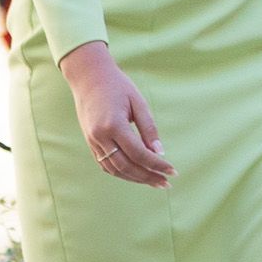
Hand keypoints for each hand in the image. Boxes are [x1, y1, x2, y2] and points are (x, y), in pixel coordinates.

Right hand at [59, 40, 169, 186]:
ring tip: (154, 181)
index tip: (172, 171)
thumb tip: (160, 153)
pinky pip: (106, 164)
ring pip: (115, 169)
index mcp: (113, 125)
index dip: (157, 165)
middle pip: (127, 166)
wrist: (88, 78)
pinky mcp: (90, 142)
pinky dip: (122, 172)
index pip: (139, 154)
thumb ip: (149, 129)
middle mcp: (100, 136)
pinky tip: (137, 174)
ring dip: (135, 178)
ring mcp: (92, 141)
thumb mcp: (138, 103)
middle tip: (166, 183)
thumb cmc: (117, 86)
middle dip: (148, 177)